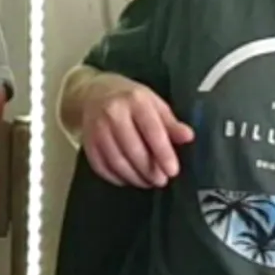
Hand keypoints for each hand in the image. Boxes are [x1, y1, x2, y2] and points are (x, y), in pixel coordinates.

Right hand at [80, 73, 193, 187]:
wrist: (95, 92)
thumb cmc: (131, 99)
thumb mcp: (154, 104)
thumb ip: (171, 123)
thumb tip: (188, 137)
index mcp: (135, 101)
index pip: (151, 131)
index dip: (163, 154)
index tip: (173, 171)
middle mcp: (112, 113)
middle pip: (132, 149)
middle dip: (149, 170)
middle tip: (161, 180)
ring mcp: (96, 128)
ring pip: (116, 161)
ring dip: (134, 177)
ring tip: (147, 182)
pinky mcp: (87, 141)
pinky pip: (101, 166)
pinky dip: (115, 177)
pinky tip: (128, 179)